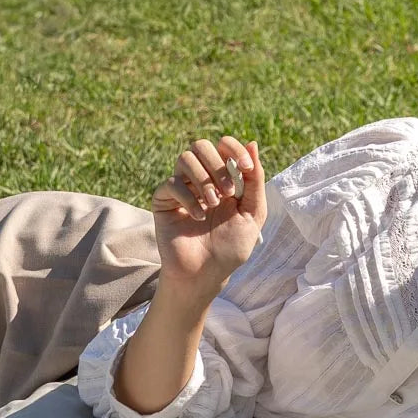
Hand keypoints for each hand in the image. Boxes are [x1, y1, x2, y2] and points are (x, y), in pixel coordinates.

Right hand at [152, 136, 265, 295]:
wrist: (206, 274)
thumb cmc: (230, 248)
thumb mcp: (253, 213)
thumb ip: (255, 180)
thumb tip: (252, 143)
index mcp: (222, 178)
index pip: (224, 146)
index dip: (235, 149)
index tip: (246, 168)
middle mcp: (200, 178)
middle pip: (201, 145)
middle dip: (219, 166)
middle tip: (229, 193)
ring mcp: (181, 188)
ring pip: (185, 157)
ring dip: (204, 180)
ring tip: (213, 204)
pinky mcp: (163, 200)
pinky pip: (172, 182)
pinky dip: (188, 197)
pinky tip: (198, 217)